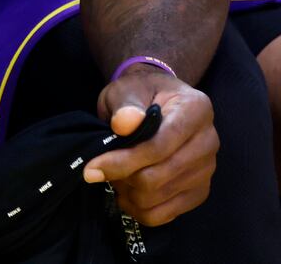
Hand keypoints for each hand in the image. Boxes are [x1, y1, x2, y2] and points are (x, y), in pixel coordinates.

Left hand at [85, 68, 216, 224]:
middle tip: (100, 168)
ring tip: (114, 175)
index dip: (125, 160)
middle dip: (123, 176)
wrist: (156, 101)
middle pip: (161, 176)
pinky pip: (169, 214)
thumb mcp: (127, 89)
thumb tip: (124, 124)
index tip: (93, 167)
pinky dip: (141, 209)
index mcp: (196, 110)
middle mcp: (209, 141)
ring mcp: (207, 169)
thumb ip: (126, 105)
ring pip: (162, 197)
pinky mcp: (200, 190)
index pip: (160, 145)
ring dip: (129, 192)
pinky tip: (126, 193)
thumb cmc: (140, 93)